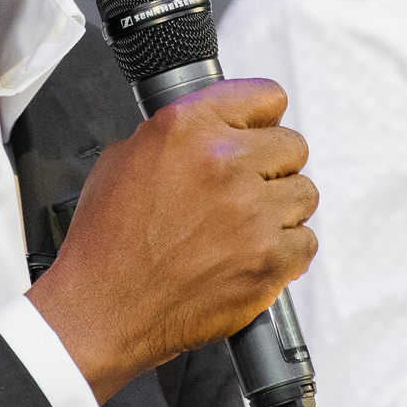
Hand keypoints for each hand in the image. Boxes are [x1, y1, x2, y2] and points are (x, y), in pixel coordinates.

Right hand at [25, 78, 318, 401]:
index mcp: (187, 127)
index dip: (261, 118)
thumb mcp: (124, 159)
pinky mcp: (268, 260)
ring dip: (280, 211)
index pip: (266, 96)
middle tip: (245, 190)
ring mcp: (252, 212)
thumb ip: (179, 135)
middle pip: (292, 146)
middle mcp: (224, 163)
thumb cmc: (106, 243)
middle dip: (271, 167)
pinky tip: (250, 256)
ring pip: (304, 194)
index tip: (259, 132)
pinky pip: (306, 242)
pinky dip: (285, 253)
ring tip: (243, 229)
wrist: (101, 310)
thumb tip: (215, 127)